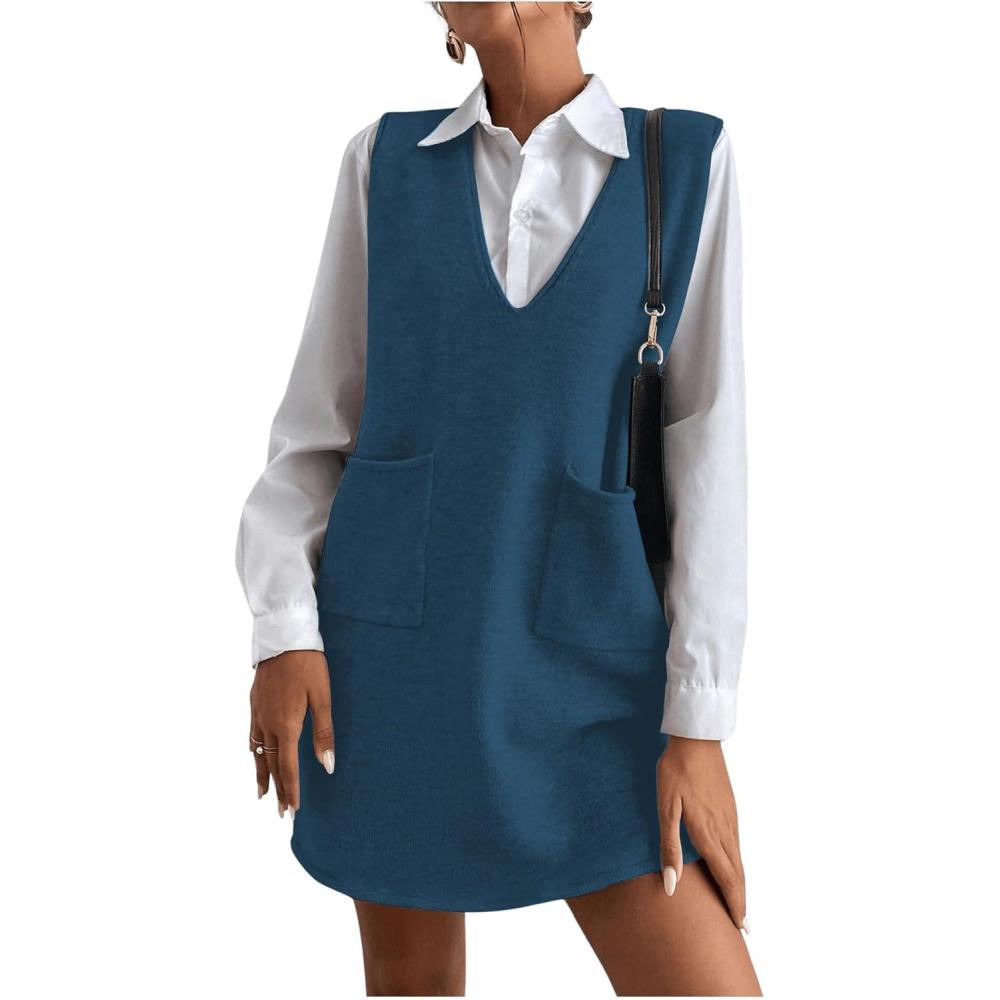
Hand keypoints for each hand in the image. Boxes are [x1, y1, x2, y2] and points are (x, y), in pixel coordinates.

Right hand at [249, 649, 334, 816]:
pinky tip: (255, 754)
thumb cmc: (309, 665)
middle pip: (271, 764)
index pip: (287, 767)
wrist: (284, 635)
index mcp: (286, 725)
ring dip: (262, 774)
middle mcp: (267, 723)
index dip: (291, 790)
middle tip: (281, 812)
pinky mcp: (254, 702)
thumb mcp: (323, 697)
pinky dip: (254, 751)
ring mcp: (257, 712)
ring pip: (257, 752)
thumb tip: (327, 766)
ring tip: (263, 794)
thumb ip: (324, 732)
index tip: (293, 810)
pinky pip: (251, 734)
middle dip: (277, 789)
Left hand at [656, 736, 747, 930]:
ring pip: (739, 860)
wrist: (696, 739)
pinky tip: (733, 867)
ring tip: (739, 904)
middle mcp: (725, 830)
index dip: (734, 904)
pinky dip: (738, 865)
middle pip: (738, 874)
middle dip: (741, 901)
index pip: (727, 878)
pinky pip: (737, 845)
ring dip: (741, 885)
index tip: (739, 927)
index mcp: (709, 833)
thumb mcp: (665, 808)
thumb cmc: (676, 771)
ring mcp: (730, 818)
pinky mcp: (730, 808)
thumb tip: (671, 884)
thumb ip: (669, 847)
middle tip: (744, 927)